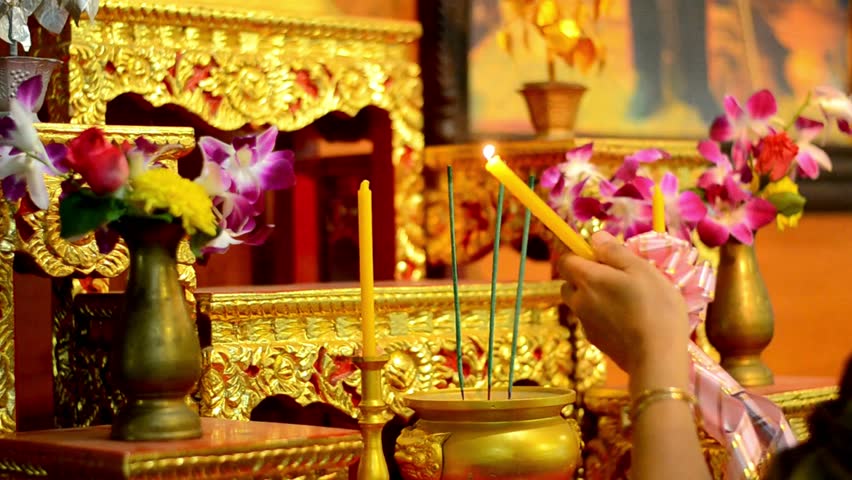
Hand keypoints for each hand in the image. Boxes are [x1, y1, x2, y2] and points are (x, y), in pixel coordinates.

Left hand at [557, 232, 689, 389]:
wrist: (657, 357)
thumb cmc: (654, 307)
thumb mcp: (641, 270)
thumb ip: (614, 252)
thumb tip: (594, 238)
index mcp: (587, 279)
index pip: (565, 260)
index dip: (580, 256)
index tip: (603, 258)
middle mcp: (579, 301)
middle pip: (569, 283)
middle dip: (585, 278)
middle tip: (616, 279)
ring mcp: (585, 323)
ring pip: (580, 303)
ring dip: (593, 298)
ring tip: (625, 301)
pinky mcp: (595, 341)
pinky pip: (592, 321)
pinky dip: (603, 317)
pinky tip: (628, 321)